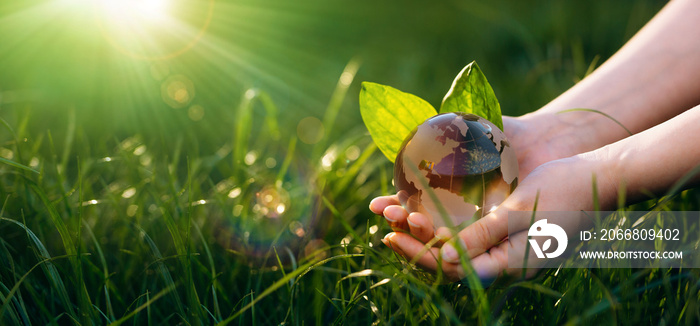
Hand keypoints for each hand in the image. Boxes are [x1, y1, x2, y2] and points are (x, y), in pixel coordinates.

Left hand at [371, 151, 615, 281]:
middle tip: (385, 226)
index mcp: (510, 263)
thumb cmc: (566, 191)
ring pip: (456, 248)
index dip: (419, 253)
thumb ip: (485, 234)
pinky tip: (426, 212)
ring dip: (426, 235)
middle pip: (450, 260)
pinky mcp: (505, 233)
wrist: (598, 177)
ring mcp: (506, 248)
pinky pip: (468, 235)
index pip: (453, 267)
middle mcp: (504, 261)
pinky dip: (444, 226)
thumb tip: (447, 254)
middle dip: (415, 245)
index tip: (391, 234)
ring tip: (398, 218)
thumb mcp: (520, 211)